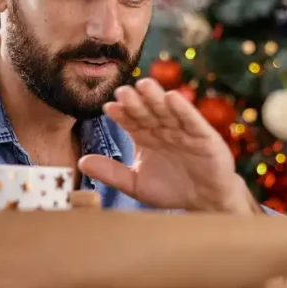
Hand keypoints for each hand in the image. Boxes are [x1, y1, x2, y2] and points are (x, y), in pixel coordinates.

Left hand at [78, 78, 249, 211]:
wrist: (205, 202)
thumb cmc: (171, 190)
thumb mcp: (135, 184)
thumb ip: (111, 172)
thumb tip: (81, 162)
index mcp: (145, 136)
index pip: (130, 121)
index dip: (121, 114)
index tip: (108, 107)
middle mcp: (163, 129)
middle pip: (147, 111)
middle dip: (135, 102)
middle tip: (122, 91)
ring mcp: (183, 130)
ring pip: (167, 111)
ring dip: (156, 98)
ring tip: (144, 85)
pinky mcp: (204, 136)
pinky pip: (191, 120)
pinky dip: (183, 109)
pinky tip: (172, 97)